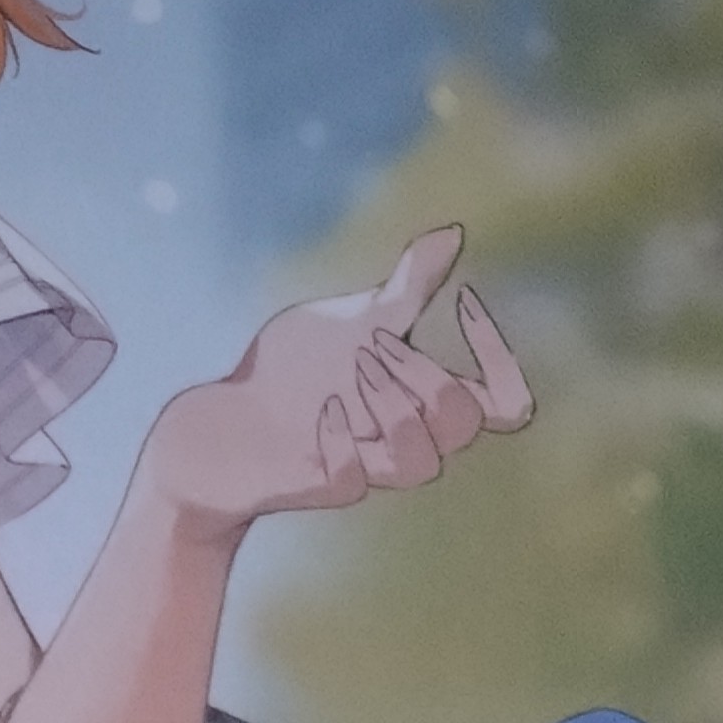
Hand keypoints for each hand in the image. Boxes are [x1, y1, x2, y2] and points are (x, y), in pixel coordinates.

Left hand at [149, 225, 532, 535]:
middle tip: (376, 342)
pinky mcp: (324, 489)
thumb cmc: (291, 375)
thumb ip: (405, 291)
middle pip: (464, 425)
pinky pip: (354, 481)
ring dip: (395, 406)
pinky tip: (321, 410)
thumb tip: (453, 232)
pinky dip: (340, 439)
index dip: (499, 359)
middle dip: (427, 373)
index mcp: (422, 401)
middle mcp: (405, 439)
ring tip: (355, 368)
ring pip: (422, 463)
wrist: (218, 423)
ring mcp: (368, 469)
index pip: (504, 403)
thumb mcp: (351, 322)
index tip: (465, 300)